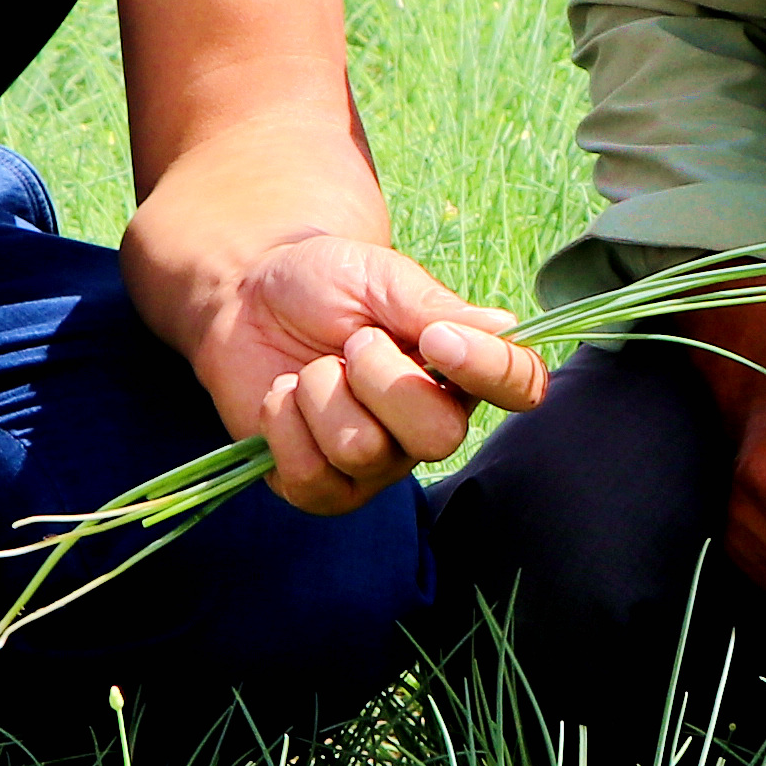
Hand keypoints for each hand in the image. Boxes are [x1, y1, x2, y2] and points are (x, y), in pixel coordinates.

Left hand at [198, 232, 548, 511]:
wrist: (246, 296)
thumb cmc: (326, 284)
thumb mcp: (384, 279)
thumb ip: (439, 309)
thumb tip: (505, 329)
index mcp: (459, 369)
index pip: (519, 387)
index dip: (489, 370)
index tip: (435, 338)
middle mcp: (428, 424)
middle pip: (439, 437)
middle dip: (379, 379)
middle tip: (352, 344)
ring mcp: (376, 464)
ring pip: (364, 452)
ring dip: (321, 394)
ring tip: (311, 368)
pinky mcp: (319, 485)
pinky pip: (312, 479)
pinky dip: (285, 426)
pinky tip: (283, 398)